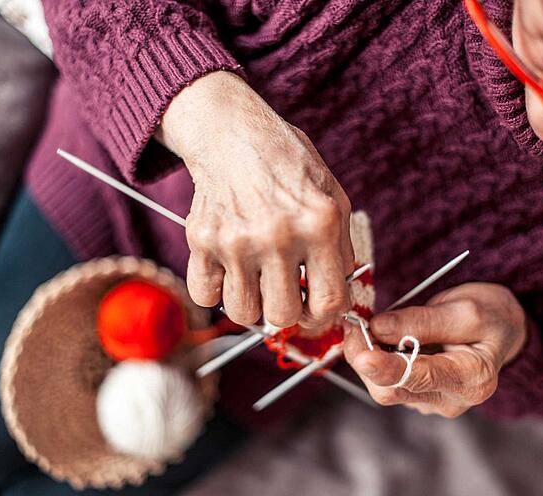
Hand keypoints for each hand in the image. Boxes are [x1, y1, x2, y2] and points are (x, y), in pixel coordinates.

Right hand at [155, 71, 353, 326]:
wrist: (234, 133)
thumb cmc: (288, 167)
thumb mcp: (333, 198)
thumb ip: (340, 251)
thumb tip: (335, 302)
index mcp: (319, 224)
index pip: (329, 303)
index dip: (325, 315)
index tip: (316, 307)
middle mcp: (277, 235)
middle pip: (283, 316)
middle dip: (288, 311)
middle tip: (286, 292)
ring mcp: (235, 239)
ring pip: (243, 313)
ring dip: (252, 304)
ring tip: (258, 280)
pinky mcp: (201, 240)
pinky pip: (205, 296)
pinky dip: (216, 290)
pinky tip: (230, 269)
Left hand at [344, 283, 527, 416]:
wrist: (501, 330)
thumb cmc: (490, 315)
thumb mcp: (465, 308)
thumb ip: (422, 321)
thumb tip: (378, 328)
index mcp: (473, 378)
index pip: (419, 378)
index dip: (386, 367)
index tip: (362, 353)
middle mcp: (452, 399)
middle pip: (392, 390)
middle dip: (366, 358)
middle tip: (354, 324)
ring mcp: (433, 401)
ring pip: (384, 387)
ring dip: (368, 357)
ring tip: (368, 326)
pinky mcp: (419, 396)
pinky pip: (387, 382)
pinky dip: (376, 360)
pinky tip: (380, 339)